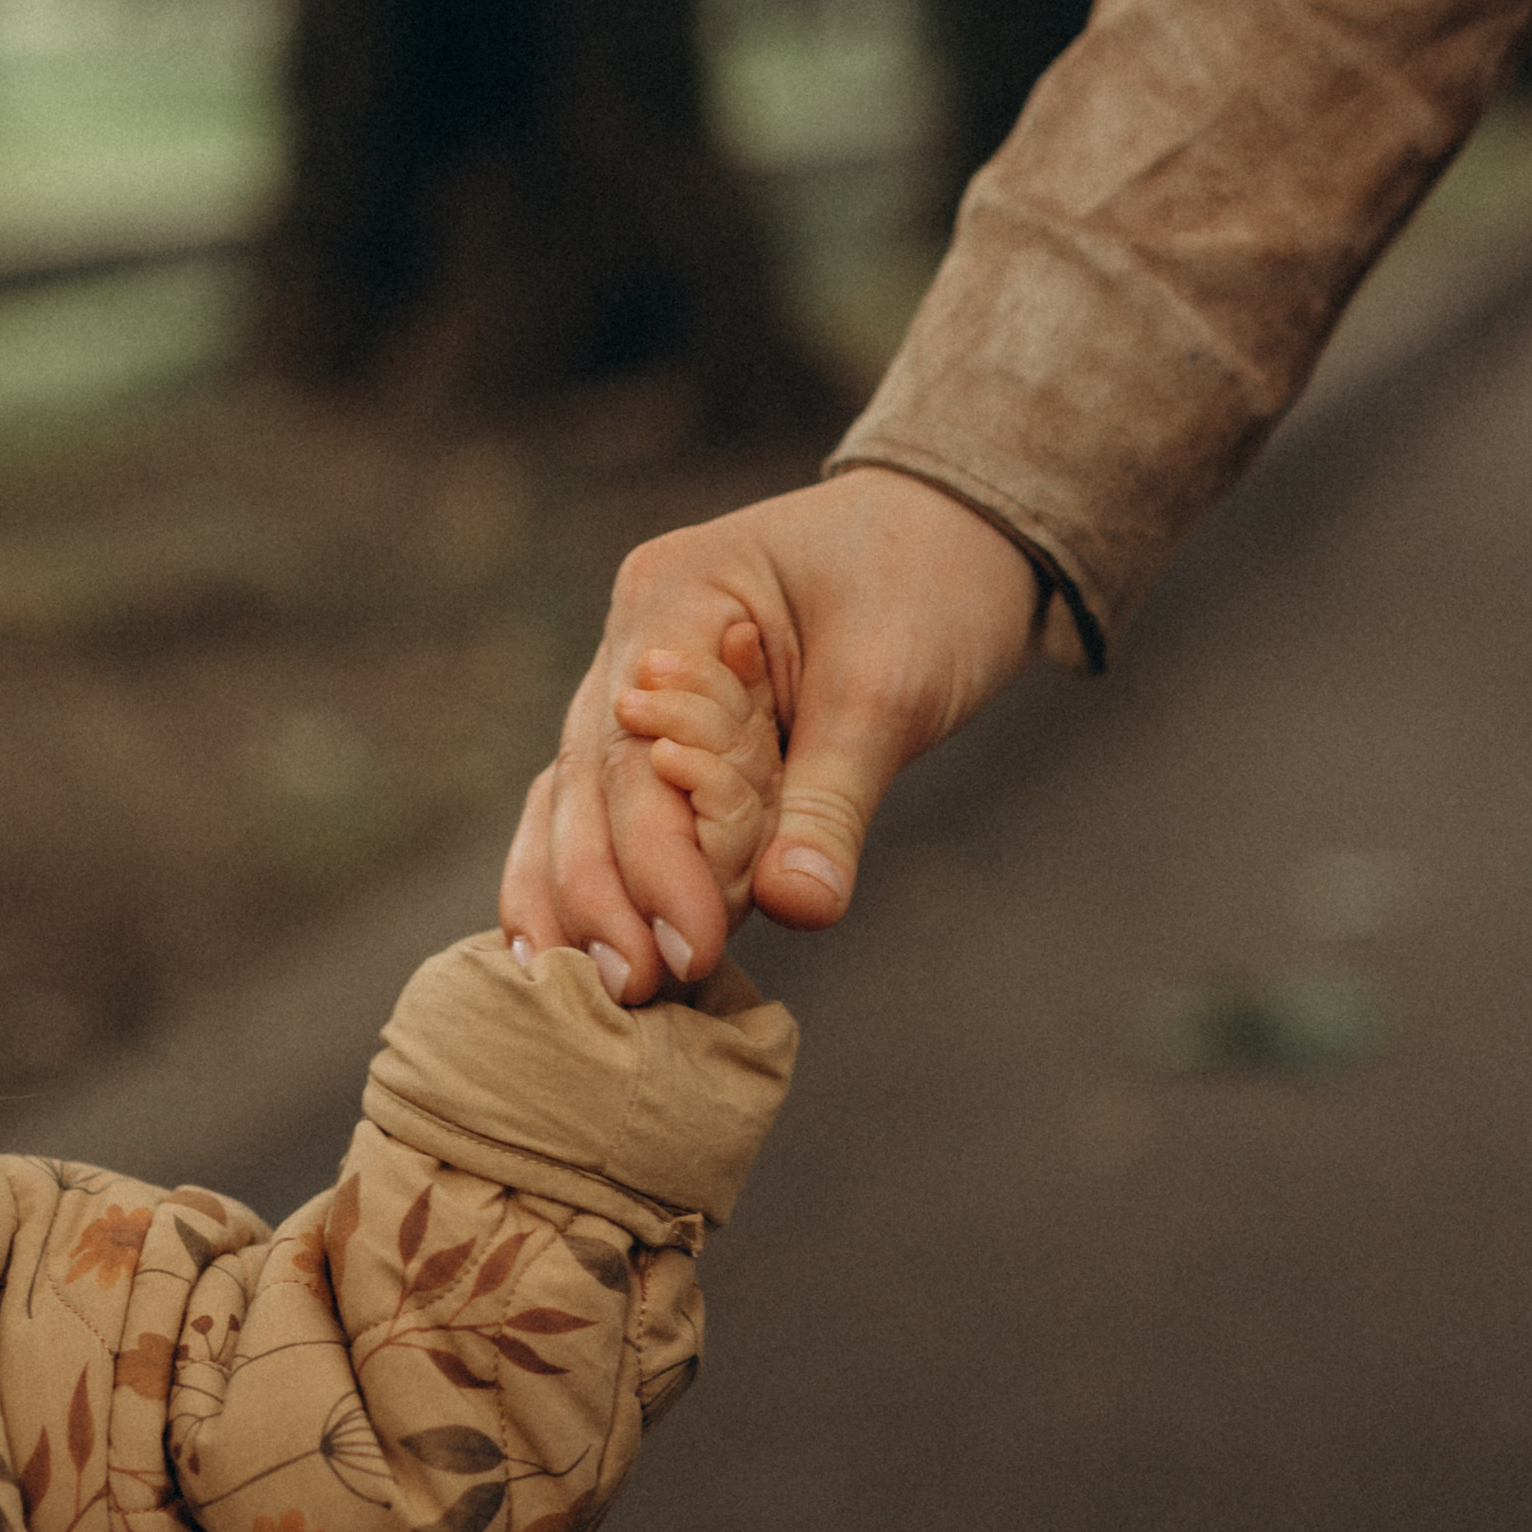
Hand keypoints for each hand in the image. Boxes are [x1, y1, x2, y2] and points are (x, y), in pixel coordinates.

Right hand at [500, 467, 1057, 999]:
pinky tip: (569, 964)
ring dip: (579, 903)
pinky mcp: (668, 740)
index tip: (686, 953)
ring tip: (590, 1001)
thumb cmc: (930, 581)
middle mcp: (633, 643)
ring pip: (574, 807)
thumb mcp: (893, 684)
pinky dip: (596, 886)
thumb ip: (835, 798)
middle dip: (602, 898)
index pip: (636, 750)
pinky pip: (612, 817)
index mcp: (674, 599)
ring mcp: (637, 690)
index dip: (654, 862)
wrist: (962, 530)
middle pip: (584, 785)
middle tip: (632, 995)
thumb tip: (796, 910)